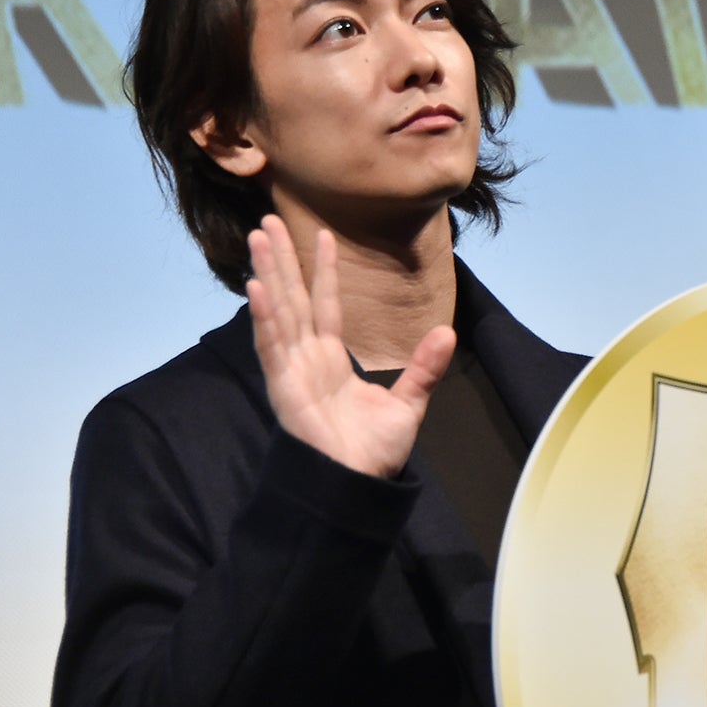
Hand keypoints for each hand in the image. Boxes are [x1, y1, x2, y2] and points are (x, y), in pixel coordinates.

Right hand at [246, 215, 455, 477]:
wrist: (357, 486)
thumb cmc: (373, 452)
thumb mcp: (408, 402)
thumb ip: (424, 367)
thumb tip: (448, 332)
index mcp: (332, 360)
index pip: (327, 304)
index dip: (324, 270)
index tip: (322, 234)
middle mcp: (308, 359)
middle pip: (294, 298)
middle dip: (282, 260)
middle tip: (269, 220)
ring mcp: (292, 371)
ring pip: (279, 312)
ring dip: (268, 274)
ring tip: (259, 238)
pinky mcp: (283, 387)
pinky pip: (272, 345)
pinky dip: (265, 316)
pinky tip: (258, 287)